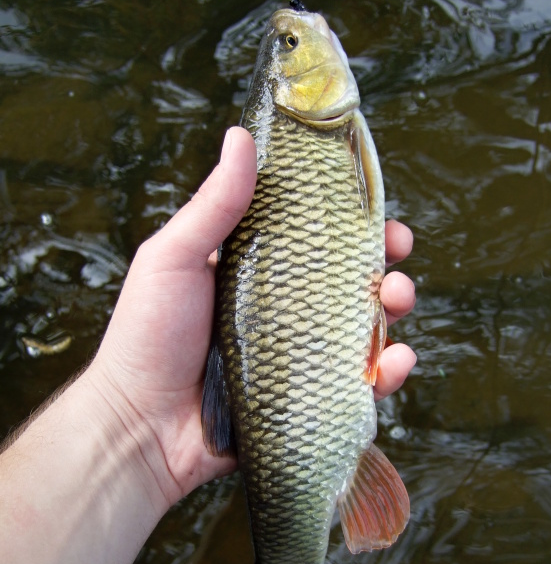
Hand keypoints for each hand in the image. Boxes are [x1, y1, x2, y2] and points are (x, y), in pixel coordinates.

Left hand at [89, 127, 415, 509]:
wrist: (139, 426)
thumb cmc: (146, 336)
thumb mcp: (174, 258)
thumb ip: (214, 204)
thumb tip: (241, 137)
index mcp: (257, 271)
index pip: (315, 240)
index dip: (351, 224)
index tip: (376, 213)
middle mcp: (283, 311)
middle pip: (349, 283)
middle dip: (384, 267)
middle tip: (395, 262)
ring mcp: (298, 357)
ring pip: (363, 330)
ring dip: (394, 312)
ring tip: (397, 301)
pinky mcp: (307, 400)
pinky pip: (358, 385)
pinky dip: (387, 374)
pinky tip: (394, 363)